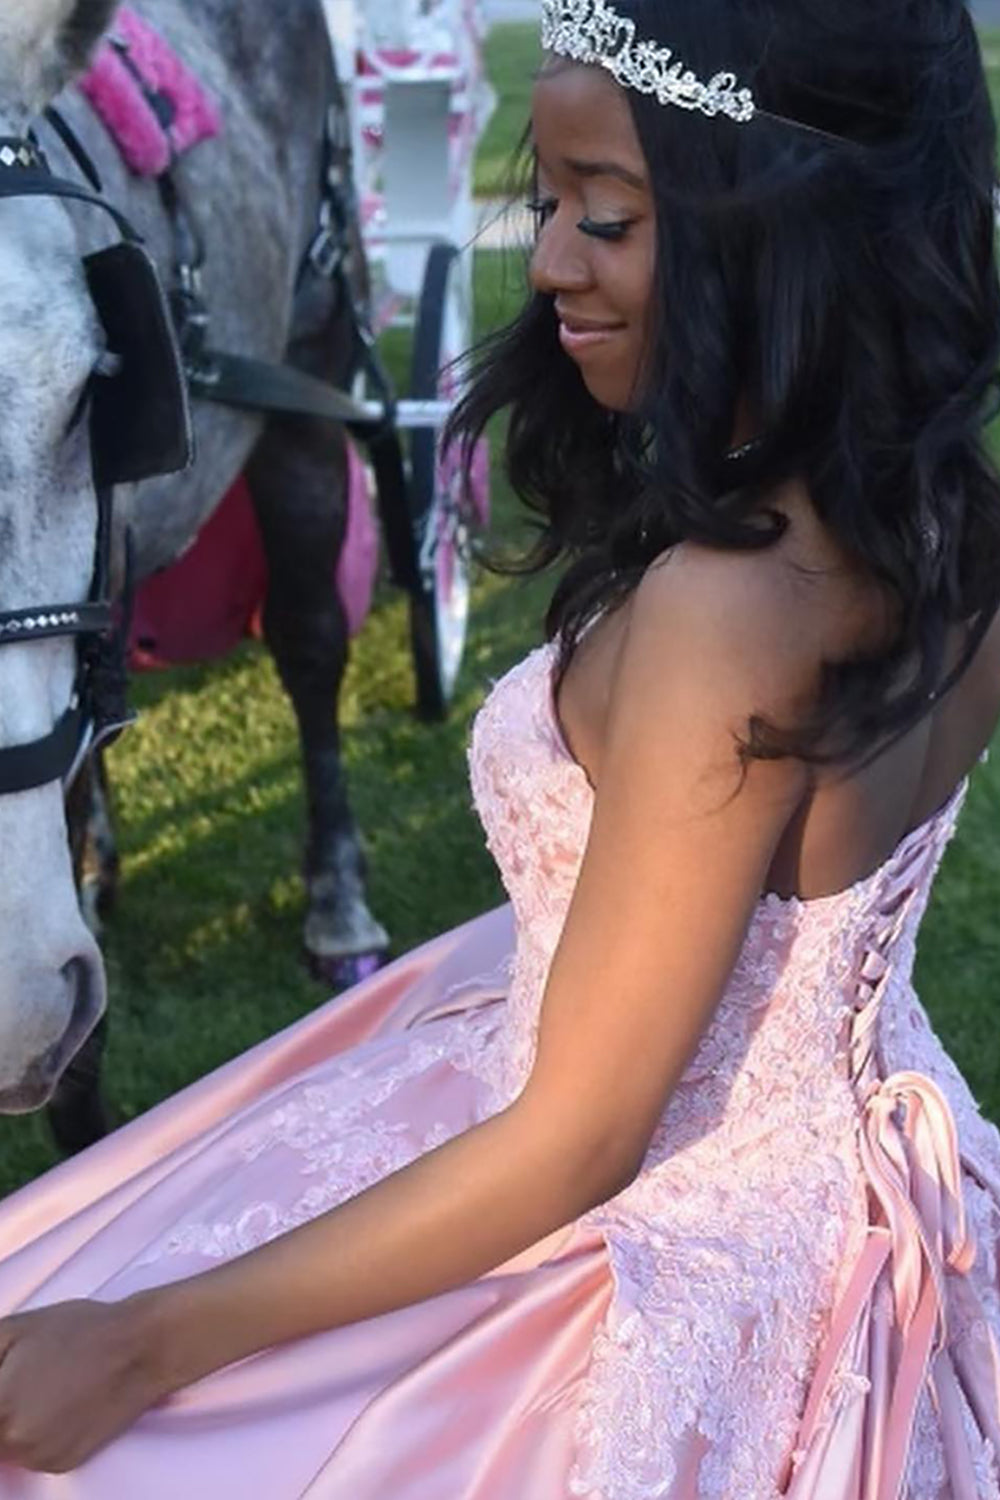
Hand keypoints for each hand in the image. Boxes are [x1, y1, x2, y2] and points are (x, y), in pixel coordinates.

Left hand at [0, 1297, 163, 1472]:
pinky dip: (31, 1433)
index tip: (3, 1379)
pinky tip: (53, 1402)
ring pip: (3, 1448)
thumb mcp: (12, 1330)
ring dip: (6, 1422)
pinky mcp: (62, 1465)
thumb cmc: (76, 1330)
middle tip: (18, 1378)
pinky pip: (28, 1454)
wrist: (140, 1348)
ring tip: (38, 1385)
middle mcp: (15, 1445)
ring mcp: (40, 1459)